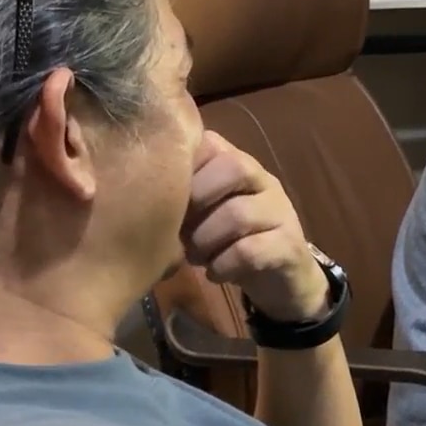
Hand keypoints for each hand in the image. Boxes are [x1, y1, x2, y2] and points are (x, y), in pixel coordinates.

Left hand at [182, 131, 327, 322]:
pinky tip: (214, 273)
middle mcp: (265, 182)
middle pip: (234, 167)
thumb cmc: (232, 242)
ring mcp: (281, 213)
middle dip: (197, 198)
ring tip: (195, 257)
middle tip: (180, 228)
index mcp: (240, 167)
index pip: (212, 143)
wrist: (283, 281)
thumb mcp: (205, 213)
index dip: (183, 167)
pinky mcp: (289, 247)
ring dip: (206, 240)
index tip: (165, 196)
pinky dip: (223, 265)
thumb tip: (136, 191)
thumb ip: (184, 195)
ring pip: (239, 213)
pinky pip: (250, 251)